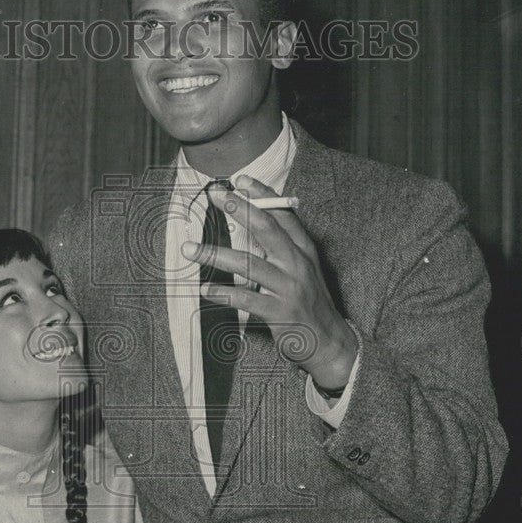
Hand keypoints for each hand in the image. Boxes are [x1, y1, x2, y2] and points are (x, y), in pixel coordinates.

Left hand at [182, 174, 357, 387]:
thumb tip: (254, 220)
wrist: (330, 342)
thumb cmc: (310, 302)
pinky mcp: (279, 312)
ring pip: (249, 263)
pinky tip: (206, 289)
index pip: (283, 214)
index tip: (239, 180)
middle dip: (240, 209)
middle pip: (267, 229)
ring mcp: (289, 288)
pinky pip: (246, 299)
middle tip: (215, 196)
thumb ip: (284, 246)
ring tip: (190, 249)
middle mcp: (298, 264)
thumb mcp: (304, 269)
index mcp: (304, 250)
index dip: (262, 195)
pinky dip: (223, 293)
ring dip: (215, 254)